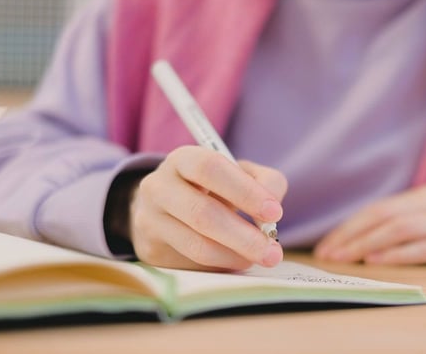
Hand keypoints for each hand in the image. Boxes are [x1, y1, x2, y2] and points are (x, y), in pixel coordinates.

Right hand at [130, 146, 287, 270]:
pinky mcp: (151, 251)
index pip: (210, 168)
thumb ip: (266, 182)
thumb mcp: (240, 174)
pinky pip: (192, 264)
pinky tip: (238, 261)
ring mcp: (150, 221)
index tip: (274, 212)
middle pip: (202, 213)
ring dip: (235, 256)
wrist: (167, 208)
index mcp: (182, 160)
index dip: (244, 191)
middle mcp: (158, 187)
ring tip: (260, 257)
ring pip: (197, 244)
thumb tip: (272, 212)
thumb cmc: (213, 188)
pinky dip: (222, 265)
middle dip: (244, 236)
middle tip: (273, 251)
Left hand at [314, 185, 425, 264]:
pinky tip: (380, 261)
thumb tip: (365, 238)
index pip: (376, 209)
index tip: (327, 244)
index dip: (349, 227)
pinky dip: (401, 254)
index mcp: (422, 196)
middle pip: (383, 217)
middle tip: (328, 254)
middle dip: (351, 236)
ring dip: (369, 244)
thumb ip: (406, 219)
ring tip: (346, 258)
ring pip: (401, 229)